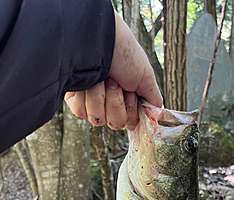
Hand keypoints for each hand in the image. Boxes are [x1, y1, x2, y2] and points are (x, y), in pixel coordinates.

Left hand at [65, 11, 161, 130]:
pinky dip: (87, 97)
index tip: (130, 93)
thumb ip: (153, 100)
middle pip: (115, 124)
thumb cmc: (124, 53)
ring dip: (101, 97)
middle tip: (115, 83)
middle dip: (116, 103)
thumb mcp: (146, 77)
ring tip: (101, 79)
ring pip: (98, 119)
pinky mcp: (75, 99)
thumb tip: (158, 116)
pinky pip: (81, 113)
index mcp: (126, 99)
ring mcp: (92, 101)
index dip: (130, 111)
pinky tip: (88, 82)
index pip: (130, 123)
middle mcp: (109, 102)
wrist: (101, 40)